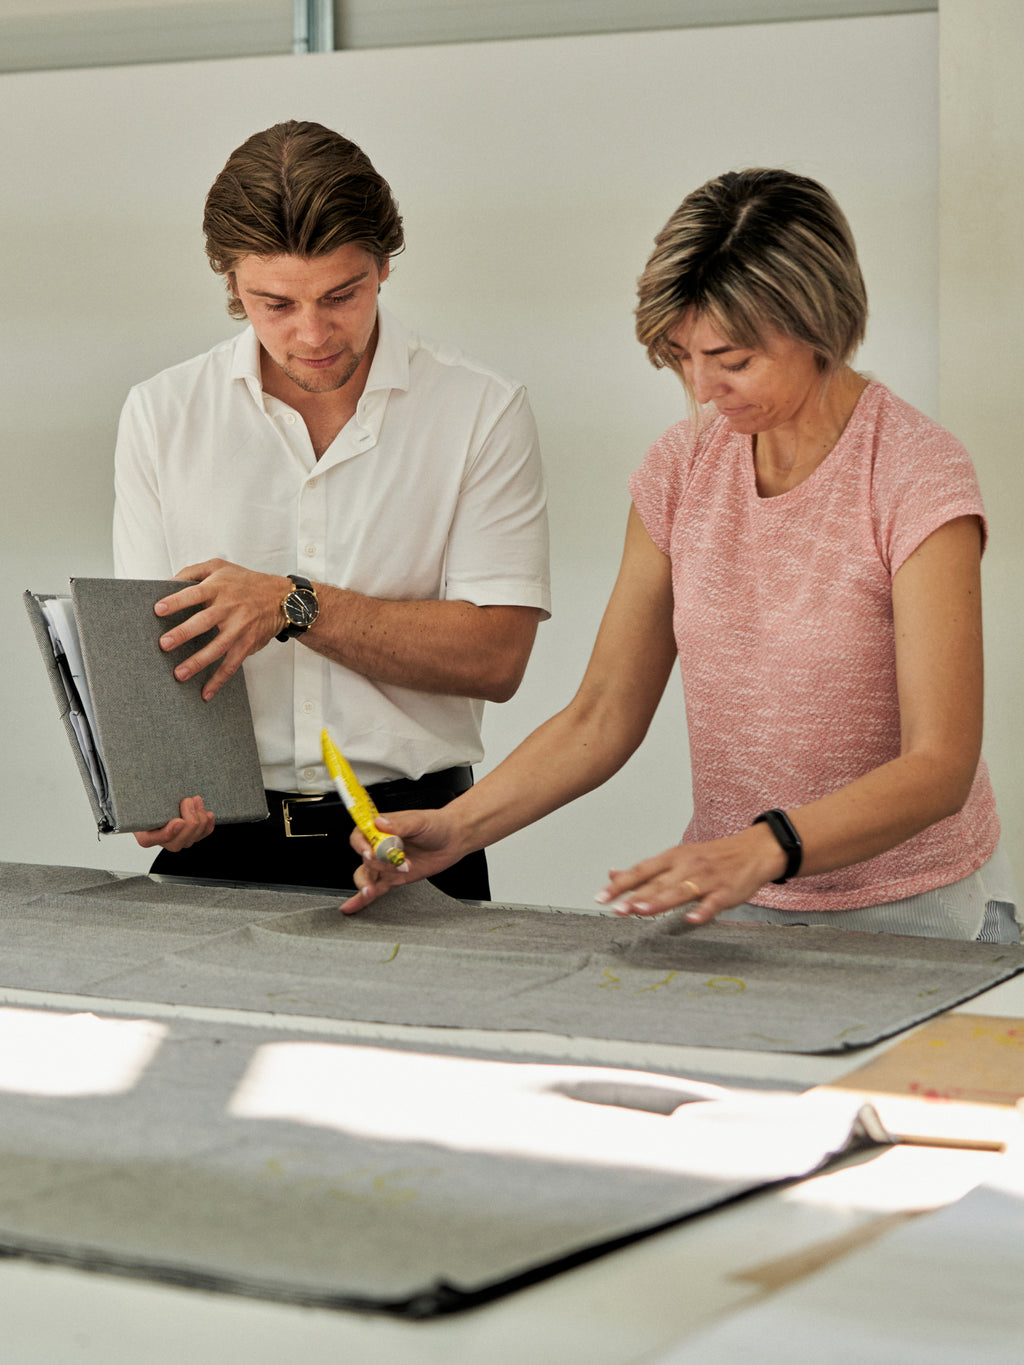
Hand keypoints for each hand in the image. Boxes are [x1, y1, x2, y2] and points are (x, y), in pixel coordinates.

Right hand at [133, 795, 214, 851]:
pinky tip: (208, 814)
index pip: (151, 841)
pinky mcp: (190, 836)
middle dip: (188, 821)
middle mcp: (161, 842)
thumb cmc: (148, 798)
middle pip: (178, 842)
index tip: (179, 821)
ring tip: (196, 800)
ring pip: (192, 838)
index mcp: (144, 835)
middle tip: (188, 800)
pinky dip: (207, 825)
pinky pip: (202, 835)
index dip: (169, 833)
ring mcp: (178, 840)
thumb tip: (137, 781)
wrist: (159, 797)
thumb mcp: (143, 796)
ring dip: (199, 819)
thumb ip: (144, 796)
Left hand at [154, 559, 291, 700]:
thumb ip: (192, 572)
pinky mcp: (247, 644)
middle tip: (164, 644)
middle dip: (184, 633)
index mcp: (219, 587)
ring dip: (198, 662)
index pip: (195, 593)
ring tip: (179, 673)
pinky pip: (232, 664)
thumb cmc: (245, 582)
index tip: (158, 609)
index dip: (177, 601)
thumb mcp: (219, 566)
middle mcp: (230, 607)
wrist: (282, 599)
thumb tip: (167, 584)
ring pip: (218, 647)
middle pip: (205, 621)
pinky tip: (206, 692)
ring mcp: (240, 627)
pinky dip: (219, 679)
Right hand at [339, 808, 468, 913]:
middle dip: (376, 866)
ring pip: (366, 875)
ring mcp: (385, 863)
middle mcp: (380, 845)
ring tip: (372, 890)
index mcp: (381, 828)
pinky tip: (351, 907)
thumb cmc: (436, 824)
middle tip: (394, 865)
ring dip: (367, 883)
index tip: (370, 852)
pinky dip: (362, 899)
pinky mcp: (393, 878)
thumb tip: (381, 823)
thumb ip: (400, 824)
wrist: (453, 839)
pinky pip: (375, 889)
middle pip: (365, 858)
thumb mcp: (419, 821)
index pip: (361, 835)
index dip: (361, 845)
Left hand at [595, 824, 786, 924]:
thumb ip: (646, 871)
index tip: (601, 896)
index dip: (621, 883)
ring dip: (660, 901)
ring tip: (641, 910)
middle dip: (635, 896)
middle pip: (658, 882)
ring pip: (680, 891)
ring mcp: (707, 879)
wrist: (754, 850)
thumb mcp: (676, 858)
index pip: (641, 870)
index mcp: (673, 858)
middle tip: (616, 909)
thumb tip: (613, 874)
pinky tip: (691, 920)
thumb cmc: (711, 857)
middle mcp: (687, 866)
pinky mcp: (726, 892)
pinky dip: (702, 912)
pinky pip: (713, 903)